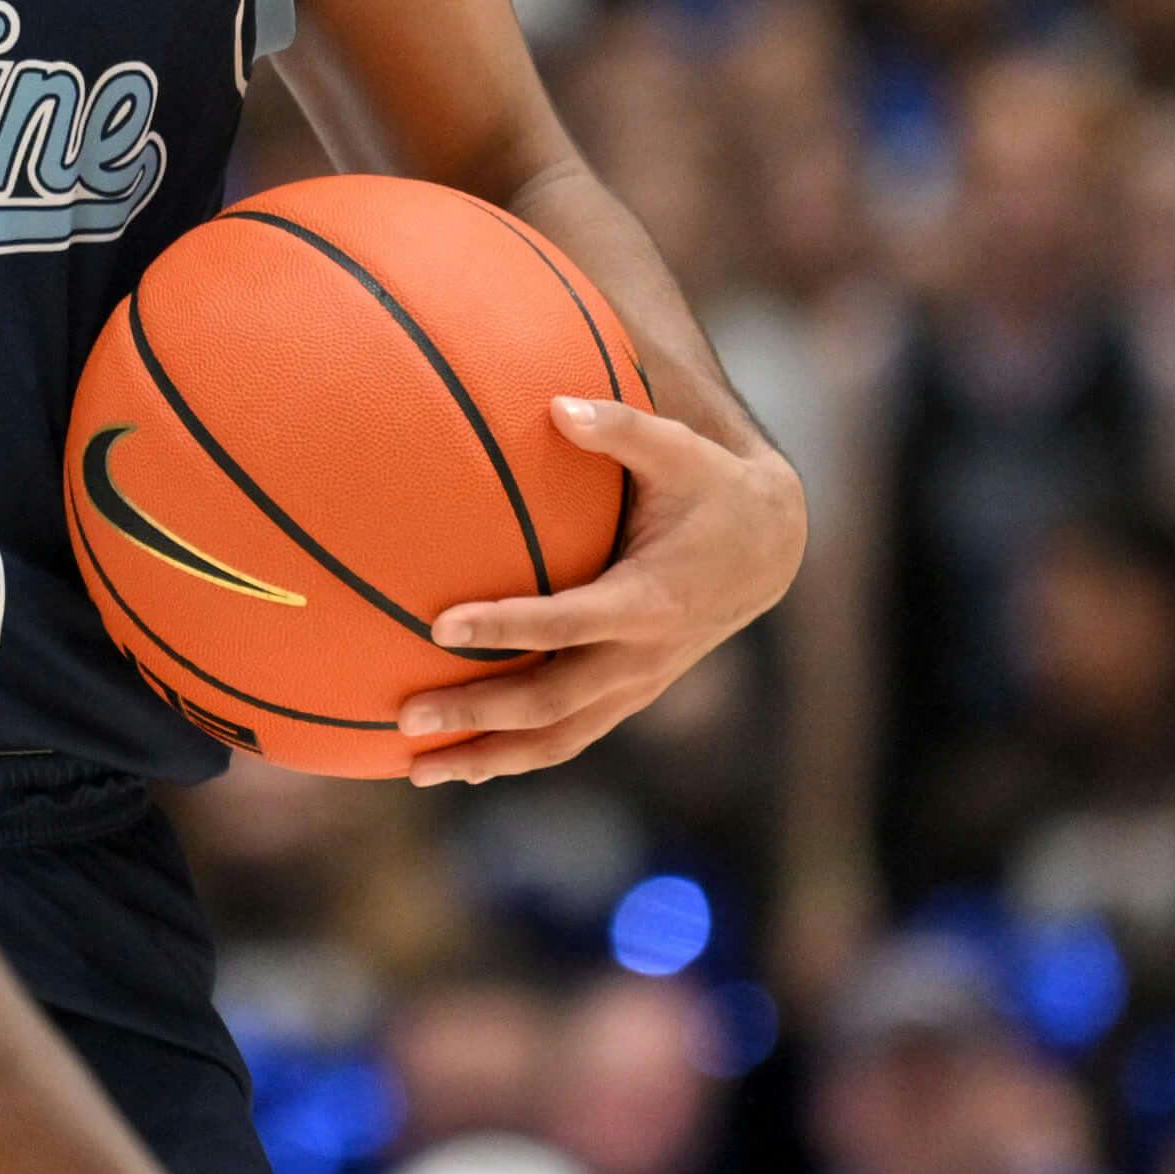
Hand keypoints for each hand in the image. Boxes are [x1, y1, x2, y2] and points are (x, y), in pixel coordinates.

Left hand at [394, 395, 805, 785]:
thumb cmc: (710, 488)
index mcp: (649, 601)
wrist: (768, 552)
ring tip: (416, 769)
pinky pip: (567, 737)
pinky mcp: (628, 696)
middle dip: (478, 714)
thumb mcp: (677, 449)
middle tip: (406, 714)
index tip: (438, 627)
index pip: (566, 624)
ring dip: (488, 757)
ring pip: (558, 740)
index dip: (505, 628)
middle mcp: (642, 658)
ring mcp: (636, 686)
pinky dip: (514, 755)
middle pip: (551, 704)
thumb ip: (620, 427)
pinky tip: (458, 760)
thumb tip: (557, 404)